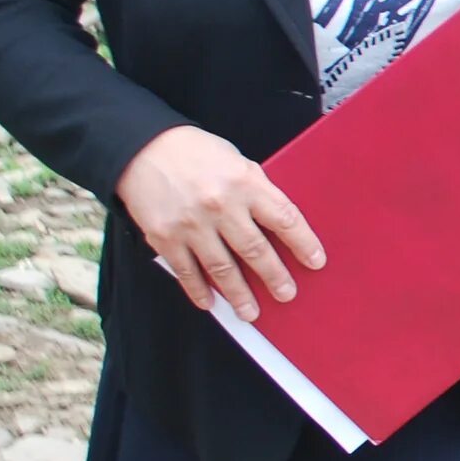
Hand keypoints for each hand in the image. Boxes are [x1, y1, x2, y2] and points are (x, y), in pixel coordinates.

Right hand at [117, 126, 325, 322]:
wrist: (143, 148)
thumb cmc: (196, 153)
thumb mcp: (236, 160)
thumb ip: (256, 190)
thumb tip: (278, 223)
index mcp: (245, 183)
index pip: (285, 219)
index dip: (303, 243)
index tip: (316, 262)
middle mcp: (221, 206)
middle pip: (256, 250)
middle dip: (274, 277)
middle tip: (287, 294)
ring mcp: (192, 224)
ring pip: (223, 269)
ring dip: (239, 294)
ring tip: (251, 313)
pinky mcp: (165, 237)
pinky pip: (187, 272)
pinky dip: (200, 291)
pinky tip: (211, 303)